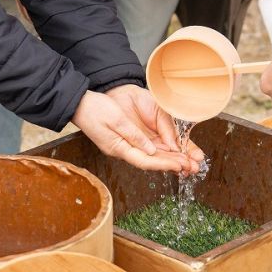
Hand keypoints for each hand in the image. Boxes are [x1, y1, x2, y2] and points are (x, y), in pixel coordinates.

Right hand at [72, 86, 202, 173]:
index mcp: (118, 148)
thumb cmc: (95, 110)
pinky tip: (173, 152)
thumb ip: (133, 135)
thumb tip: (150, 150)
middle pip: (151, 161)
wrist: (80, 105)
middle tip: (192, 166)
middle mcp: (123, 150)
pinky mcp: (127, 140)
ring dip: (169, 159)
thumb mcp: (115, 119)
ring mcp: (125, 146)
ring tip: (188, 162)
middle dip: (172, 164)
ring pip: (151, 156)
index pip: (145, 161)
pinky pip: (148, 148)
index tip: (180, 165)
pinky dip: (161, 151)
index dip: (164, 164)